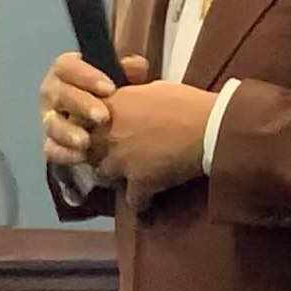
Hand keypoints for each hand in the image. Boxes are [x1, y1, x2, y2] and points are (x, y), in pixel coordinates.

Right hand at [40, 52, 148, 169]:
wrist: (114, 119)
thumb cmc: (116, 91)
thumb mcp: (124, 76)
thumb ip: (130, 68)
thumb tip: (137, 66)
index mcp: (67, 71)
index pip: (66, 66)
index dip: (85, 76)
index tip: (109, 89)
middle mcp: (54, 93)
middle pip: (58, 94)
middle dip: (80, 105)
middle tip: (103, 117)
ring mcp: (50, 118)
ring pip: (51, 123)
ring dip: (68, 132)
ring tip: (86, 141)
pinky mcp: (53, 142)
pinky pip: (51, 149)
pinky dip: (64, 154)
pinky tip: (81, 156)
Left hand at [94, 79, 216, 210]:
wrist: (210, 125)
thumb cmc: (187, 102)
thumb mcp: (152, 88)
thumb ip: (132, 98)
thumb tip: (131, 102)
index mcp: (110, 107)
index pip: (80, 122)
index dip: (91, 130)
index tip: (102, 134)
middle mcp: (108, 135)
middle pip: (88, 151)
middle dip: (99, 154)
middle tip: (116, 156)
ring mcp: (121, 161)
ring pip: (104, 176)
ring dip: (117, 177)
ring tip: (132, 177)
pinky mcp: (140, 183)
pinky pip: (134, 201)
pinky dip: (142, 202)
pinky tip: (149, 201)